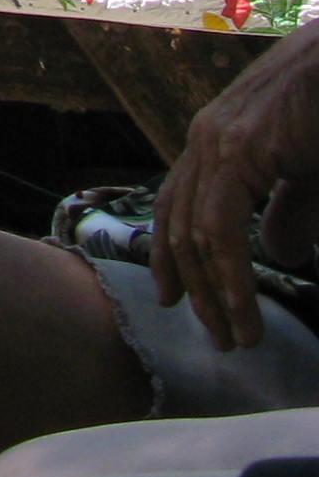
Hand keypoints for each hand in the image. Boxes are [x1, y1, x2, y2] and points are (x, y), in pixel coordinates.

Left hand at [150, 27, 318, 350]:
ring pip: (194, 235)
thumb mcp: (311, 172)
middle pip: (178, 226)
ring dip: (213, 293)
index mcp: (216, 141)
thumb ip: (291, 210)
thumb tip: (275, 253)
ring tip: (238, 336)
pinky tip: (243, 311)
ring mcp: (217, 142)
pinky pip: (218, 227)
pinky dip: (228, 276)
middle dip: (194, 288)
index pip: (177, 208)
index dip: (172, 258)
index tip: (176, 301)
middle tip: (220, 337)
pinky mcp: (238, 150)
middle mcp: (205, 139)